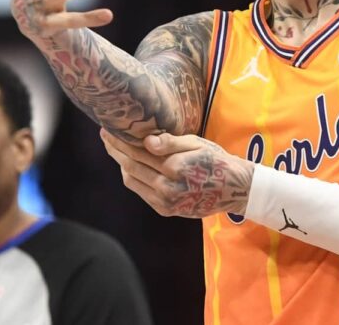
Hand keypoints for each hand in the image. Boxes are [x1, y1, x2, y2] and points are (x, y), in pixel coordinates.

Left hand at [100, 128, 252, 217]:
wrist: (234, 190)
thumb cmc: (217, 160)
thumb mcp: (198, 144)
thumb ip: (171, 142)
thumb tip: (146, 141)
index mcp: (176, 168)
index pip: (139, 151)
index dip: (122, 139)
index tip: (109, 127)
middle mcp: (168, 188)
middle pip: (131, 165)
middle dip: (115, 149)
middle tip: (104, 135)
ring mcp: (165, 201)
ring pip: (132, 179)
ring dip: (120, 163)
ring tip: (113, 147)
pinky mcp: (165, 210)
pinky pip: (140, 191)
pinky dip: (131, 176)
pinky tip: (128, 164)